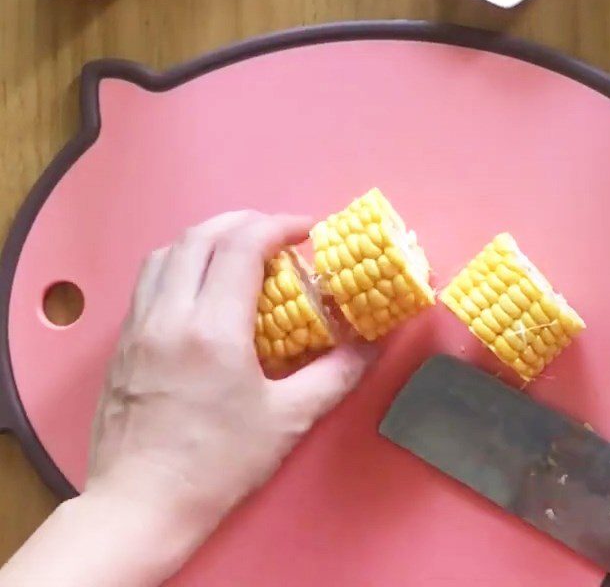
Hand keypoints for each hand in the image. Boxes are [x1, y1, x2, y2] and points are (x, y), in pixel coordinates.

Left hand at [87, 211, 369, 529]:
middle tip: (278, 233)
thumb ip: (335, 375)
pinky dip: (182, 261)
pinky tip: (202, 285)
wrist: (139, 505)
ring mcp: (138, 324)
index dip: (279, 225)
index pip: (243, 246)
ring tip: (240, 250)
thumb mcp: (288, 421)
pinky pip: (150, 278)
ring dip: (209, 236)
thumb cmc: (219, 464)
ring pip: (169, 251)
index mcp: (213, 329)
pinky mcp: (122, 340)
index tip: (307, 230)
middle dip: (245, 221)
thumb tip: (371, 343)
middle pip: (202, 235)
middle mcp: (170, 314)